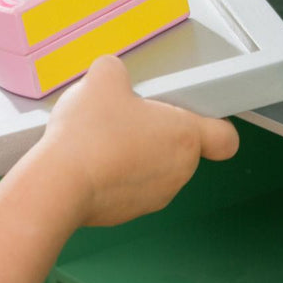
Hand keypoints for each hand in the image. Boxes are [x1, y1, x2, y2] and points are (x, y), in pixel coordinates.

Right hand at [38, 54, 239, 226]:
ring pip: (154, 167)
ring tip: (103, 137)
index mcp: (185, 137)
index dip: (215, 123)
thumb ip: (115, 70)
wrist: (58, 185)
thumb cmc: (90, 137)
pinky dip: (115, 174)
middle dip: (157, 131)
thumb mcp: (102, 80)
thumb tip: (110, 73)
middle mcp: (177, 171)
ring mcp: (154, 195)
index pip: (225, 137)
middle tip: (130, 116)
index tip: (198, 113)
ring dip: (135, 153)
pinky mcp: (128, 212)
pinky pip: (129, 186)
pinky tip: (91, 159)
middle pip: (182, 147)